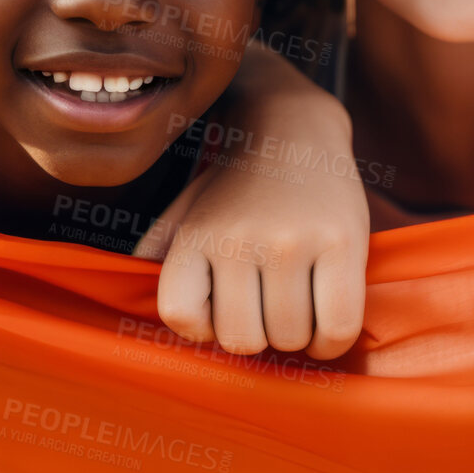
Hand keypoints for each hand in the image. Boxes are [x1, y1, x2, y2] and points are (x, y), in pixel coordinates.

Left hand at [136, 53, 367, 359]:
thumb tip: (131, 292)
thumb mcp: (184, 210)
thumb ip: (157, 253)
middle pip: (243, 339)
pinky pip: (338, 328)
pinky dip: (331, 343)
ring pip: (290, 338)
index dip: (203, 328)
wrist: (292, 129)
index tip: (221, 311)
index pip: (180, 315)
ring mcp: (292, 240)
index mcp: (196, 234)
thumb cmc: (234, 187)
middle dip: (257, 335)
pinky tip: (326, 326)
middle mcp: (240, 237)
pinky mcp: (342, 241)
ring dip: (296, 337)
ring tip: (298, 306)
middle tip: (267, 308)